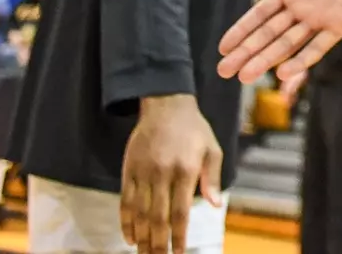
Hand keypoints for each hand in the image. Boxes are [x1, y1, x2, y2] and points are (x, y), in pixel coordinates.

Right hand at [119, 94, 222, 253]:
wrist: (166, 103)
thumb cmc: (194, 129)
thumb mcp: (212, 149)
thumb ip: (213, 178)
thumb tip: (215, 205)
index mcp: (186, 170)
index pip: (180, 212)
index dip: (178, 236)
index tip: (178, 253)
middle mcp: (163, 173)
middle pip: (157, 217)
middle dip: (157, 243)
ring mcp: (143, 171)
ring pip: (139, 212)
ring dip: (141, 237)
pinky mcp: (129, 169)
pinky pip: (126, 200)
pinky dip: (126, 221)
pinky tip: (130, 236)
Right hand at [216, 0, 341, 89]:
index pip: (261, 12)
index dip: (242, 29)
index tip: (222, 46)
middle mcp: (303, 6)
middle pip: (268, 34)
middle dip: (246, 52)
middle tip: (223, 71)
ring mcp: (321, 18)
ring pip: (287, 44)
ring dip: (266, 60)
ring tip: (245, 77)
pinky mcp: (341, 24)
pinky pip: (318, 46)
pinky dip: (301, 60)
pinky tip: (283, 72)